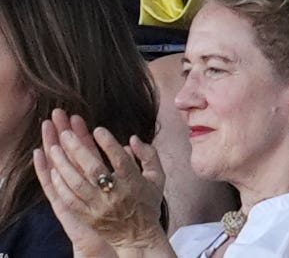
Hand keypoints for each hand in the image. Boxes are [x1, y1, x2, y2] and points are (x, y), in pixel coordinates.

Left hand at [34, 110, 168, 255]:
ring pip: (77, 183)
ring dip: (64, 165)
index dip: (108, 143)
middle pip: (94, 169)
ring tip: (53, 148)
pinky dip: (61, 185)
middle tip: (65, 133)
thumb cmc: (147, 203)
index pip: (119, 159)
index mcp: (133, 182)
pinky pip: (70, 200)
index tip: (97, 129)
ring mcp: (99, 206)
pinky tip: (53, 172)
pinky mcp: (87, 217)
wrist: (137, 236)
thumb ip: (149, 155)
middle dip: (78, 149)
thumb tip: (132, 139)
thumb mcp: (157, 177)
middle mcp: (115, 194)